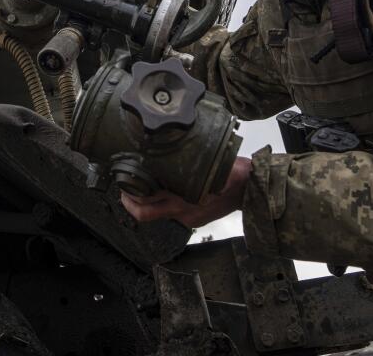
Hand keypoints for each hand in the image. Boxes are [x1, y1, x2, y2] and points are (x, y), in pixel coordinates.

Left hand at [119, 156, 250, 226]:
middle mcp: (182, 208)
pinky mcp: (193, 220)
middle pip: (144, 213)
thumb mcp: (205, 162)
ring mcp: (186, 216)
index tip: (123, 182)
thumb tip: (164, 151)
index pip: (148, 200)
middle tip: (122, 190)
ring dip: (140, 206)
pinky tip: (158, 193)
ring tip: (132, 192)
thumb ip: (185, 162)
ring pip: (153, 216)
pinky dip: (160, 206)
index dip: (130, 195)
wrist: (249, 189)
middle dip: (129, 203)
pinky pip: (169, 215)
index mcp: (184, 194)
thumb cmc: (229, 171)